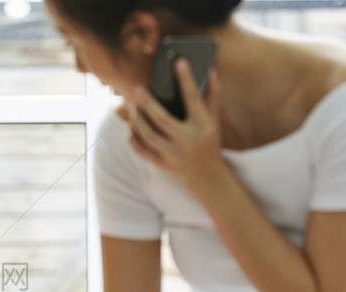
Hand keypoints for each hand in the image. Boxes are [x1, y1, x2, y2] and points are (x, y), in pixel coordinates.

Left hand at [127, 58, 227, 195]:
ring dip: (138, 119)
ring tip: (133, 105)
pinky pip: (142, 151)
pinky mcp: (162, 164)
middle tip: (137, 89)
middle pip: (162, 120)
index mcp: (203, 126)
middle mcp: (187, 140)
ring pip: (148, 136)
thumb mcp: (214, 120)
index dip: (186, 80)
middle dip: (148, 103)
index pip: (193, 99)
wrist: (207, 176)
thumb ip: (212, 97)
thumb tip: (211, 71)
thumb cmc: (209, 141)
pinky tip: (131, 126)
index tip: (179, 62)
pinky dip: (134, 139)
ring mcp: (173, 154)